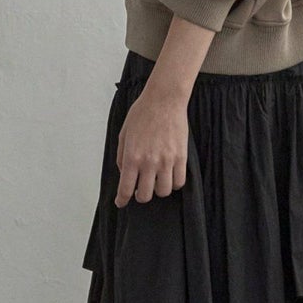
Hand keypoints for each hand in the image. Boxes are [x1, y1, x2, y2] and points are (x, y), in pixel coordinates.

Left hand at [115, 84, 188, 205]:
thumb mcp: (124, 134)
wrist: (164, 100)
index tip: (121, 202)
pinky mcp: (181, 157)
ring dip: (158, 190)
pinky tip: (169, 176)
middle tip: (140, 190)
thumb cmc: (142, 113)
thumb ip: (121, 156)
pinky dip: (174, 183)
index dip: (122, 200)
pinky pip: (179, 182)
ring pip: (163, 191)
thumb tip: (124, 172)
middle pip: (145, 195)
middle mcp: (149, 162)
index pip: (125, 188)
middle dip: (140, 195)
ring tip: (156, 181)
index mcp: (132, 157)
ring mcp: (166, 161)